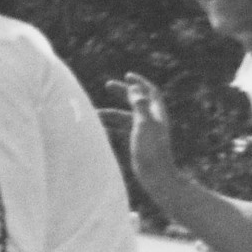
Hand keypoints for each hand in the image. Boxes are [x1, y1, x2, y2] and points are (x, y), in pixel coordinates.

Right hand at [103, 72, 179, 191]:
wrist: (156, 176)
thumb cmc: (151, 150)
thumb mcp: (144, 124)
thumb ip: (139, 105)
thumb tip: (134, 88)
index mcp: (156, 113)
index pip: (150, 91)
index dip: (139, 82)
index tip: (127, 75)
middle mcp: (151, 120)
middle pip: (136, 101)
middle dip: (122, 92)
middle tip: (107, 85)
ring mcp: (144, 132)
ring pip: (126, 117)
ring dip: (112, 112)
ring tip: (95, 113)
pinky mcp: (137, 143)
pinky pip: (122, 130)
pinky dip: (111, 126)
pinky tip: (100, 130)